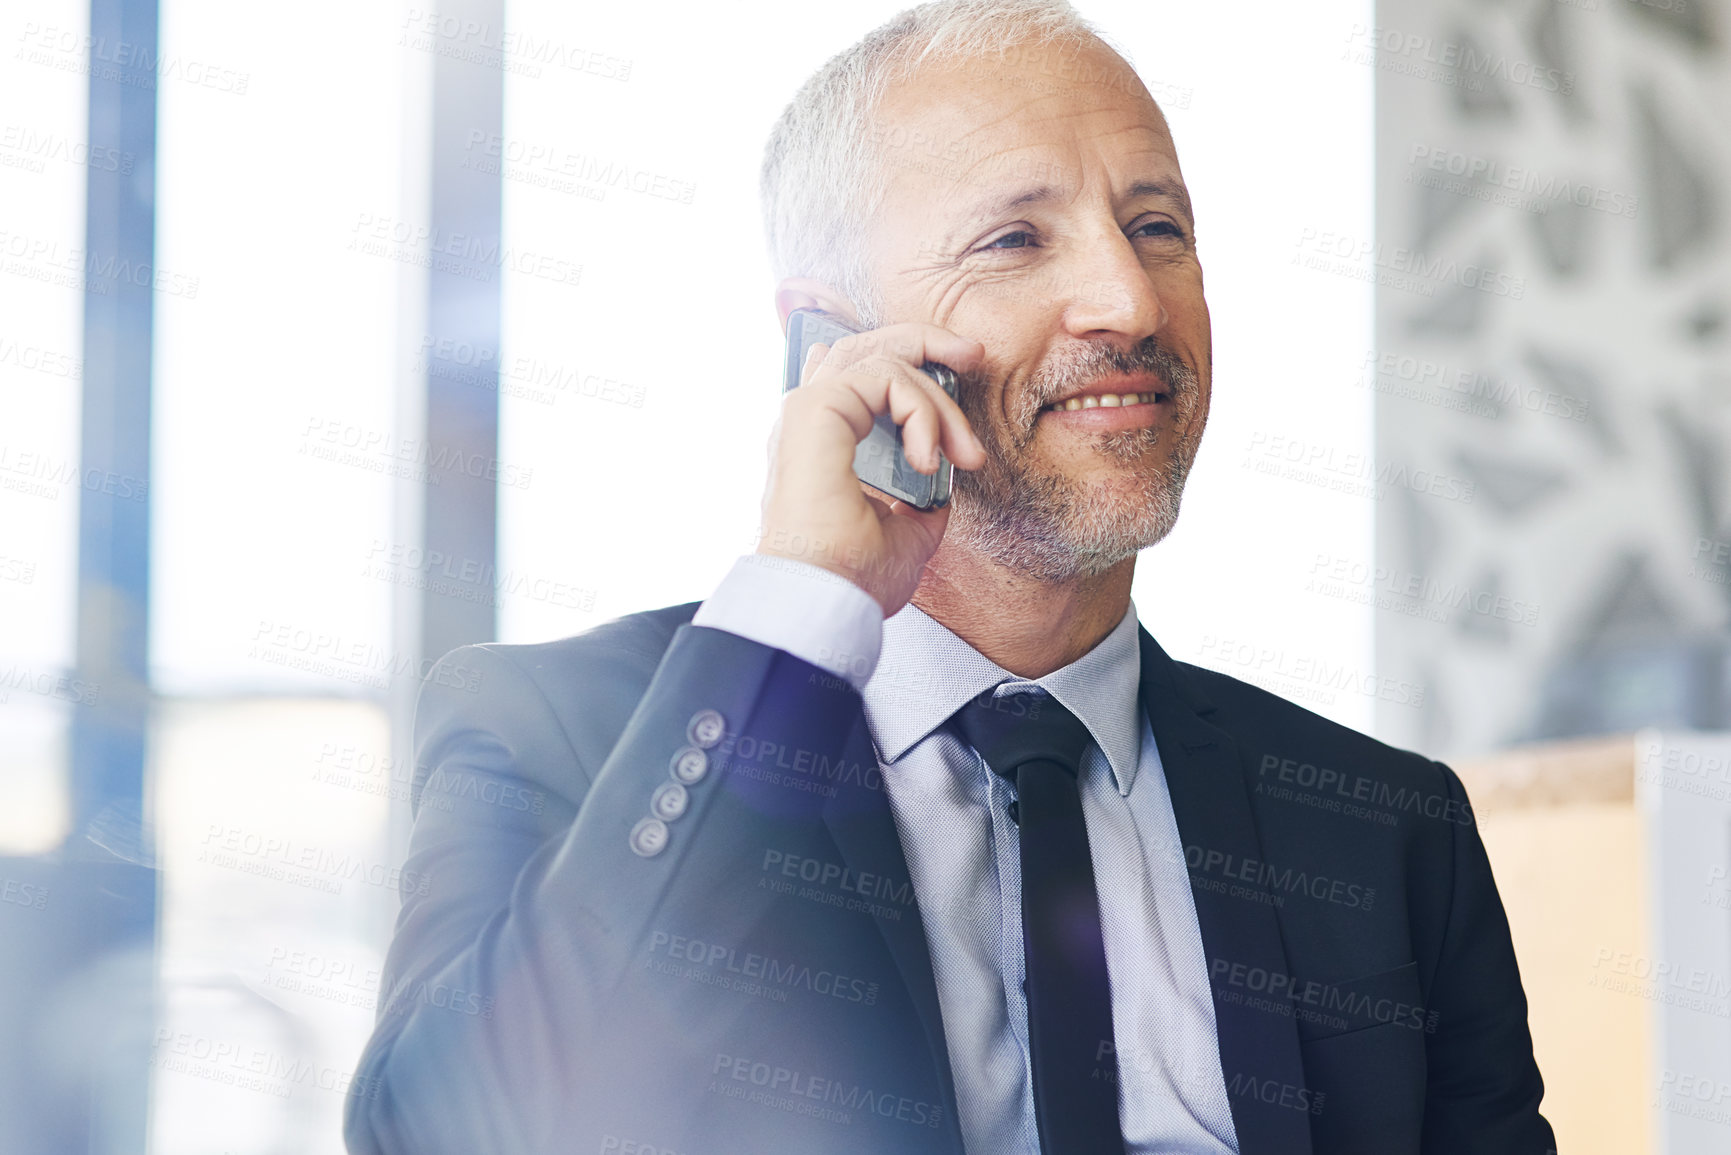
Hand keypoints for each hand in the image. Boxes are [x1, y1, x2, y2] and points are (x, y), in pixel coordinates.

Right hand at [759, 321, 986, 616]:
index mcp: (821, 444)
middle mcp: (809, 421)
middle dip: (926, 341)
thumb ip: (919, 496)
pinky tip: (929, 456)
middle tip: (973, 354)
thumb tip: (942, 481)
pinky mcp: (815, 409)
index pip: (854, 373)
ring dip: (937, 398)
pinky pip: (884, 376)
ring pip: (883, 359)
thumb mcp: (906, 530)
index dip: (903, 358)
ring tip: (960, 451)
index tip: (957, 369)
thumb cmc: (854, 578)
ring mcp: (807, 410)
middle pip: (866, 346)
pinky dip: (920, 409)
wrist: (826, 600)